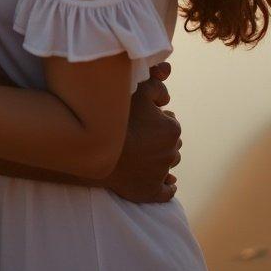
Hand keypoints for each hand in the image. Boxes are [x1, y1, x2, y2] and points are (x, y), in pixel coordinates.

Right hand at [104, 62, 181, 202]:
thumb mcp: (137, 89)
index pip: (169, 121)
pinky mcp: (151, 192)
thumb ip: (155, 81)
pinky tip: (164, 182)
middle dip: (159, 138)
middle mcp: (172, 152)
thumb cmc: (118, 116)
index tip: (141, 117)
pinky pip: (166, 191)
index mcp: (172, 129)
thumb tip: (168, 78)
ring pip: (167, 164)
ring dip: (160, 159)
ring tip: (142, 152)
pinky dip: (166, 186)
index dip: (156, 117)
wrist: (97, 148)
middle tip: (140, 133)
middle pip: (170, 143)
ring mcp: (161, 174)